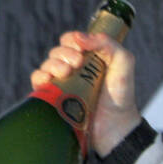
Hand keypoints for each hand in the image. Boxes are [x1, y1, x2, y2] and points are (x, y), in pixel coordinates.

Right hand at [30, 31, 141, 156]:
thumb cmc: (122, 96)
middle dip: (64, 52)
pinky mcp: (55, 98)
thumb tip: (80, 37)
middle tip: (78, 63)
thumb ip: (108, 44)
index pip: (72, 40)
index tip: (82, 48)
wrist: (116, 126)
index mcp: (89, 58)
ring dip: (53, 64)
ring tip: (67, 72)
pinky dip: (40, 76)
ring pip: (47, 64)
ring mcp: (64, 83)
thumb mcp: (123, 63)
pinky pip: (38, 81)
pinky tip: (49, 79)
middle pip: (58, 51)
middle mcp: (74, 69)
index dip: (73, 39)